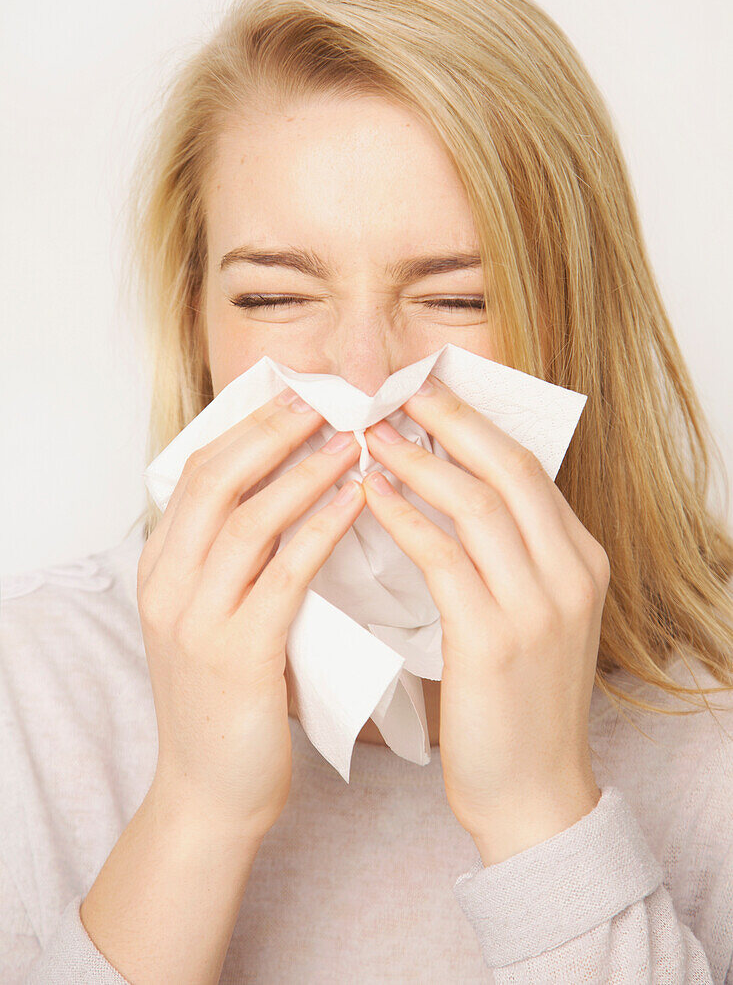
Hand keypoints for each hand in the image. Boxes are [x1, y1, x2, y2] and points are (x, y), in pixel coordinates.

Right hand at [137, 388, 365, 841]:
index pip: (200, 470)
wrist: (209, 794)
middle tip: (326, 397)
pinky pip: (281, 575)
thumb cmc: (228, 700)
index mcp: (162, 567)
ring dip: (305, 472)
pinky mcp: (235, 655)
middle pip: (217, 478)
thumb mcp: (216, 615)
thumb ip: (239, 558)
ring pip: (248, 519)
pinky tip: (356, 502)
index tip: (296, 390)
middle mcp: (168, 584)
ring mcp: (195, 620)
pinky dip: (320, 530)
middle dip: (273, 430)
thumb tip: (296, 489)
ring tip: (354, 439)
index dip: (249, 425)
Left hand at [361, 373, 608, 865]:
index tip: (427, 394)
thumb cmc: (516, 704)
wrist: (532, 794)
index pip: (528, 468)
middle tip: (395, 389)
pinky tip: (369, 495)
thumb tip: (445, 492)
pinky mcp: (495, 640)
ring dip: (419, 461)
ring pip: (477, 504)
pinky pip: (444, 558)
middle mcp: (571, 573)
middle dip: (450, 420)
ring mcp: (539, 606)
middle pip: (509, 468)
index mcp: (582, 561)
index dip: (473, 424)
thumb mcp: (531, 617)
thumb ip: (506, 557)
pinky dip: (404, 518)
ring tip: (370, 433)